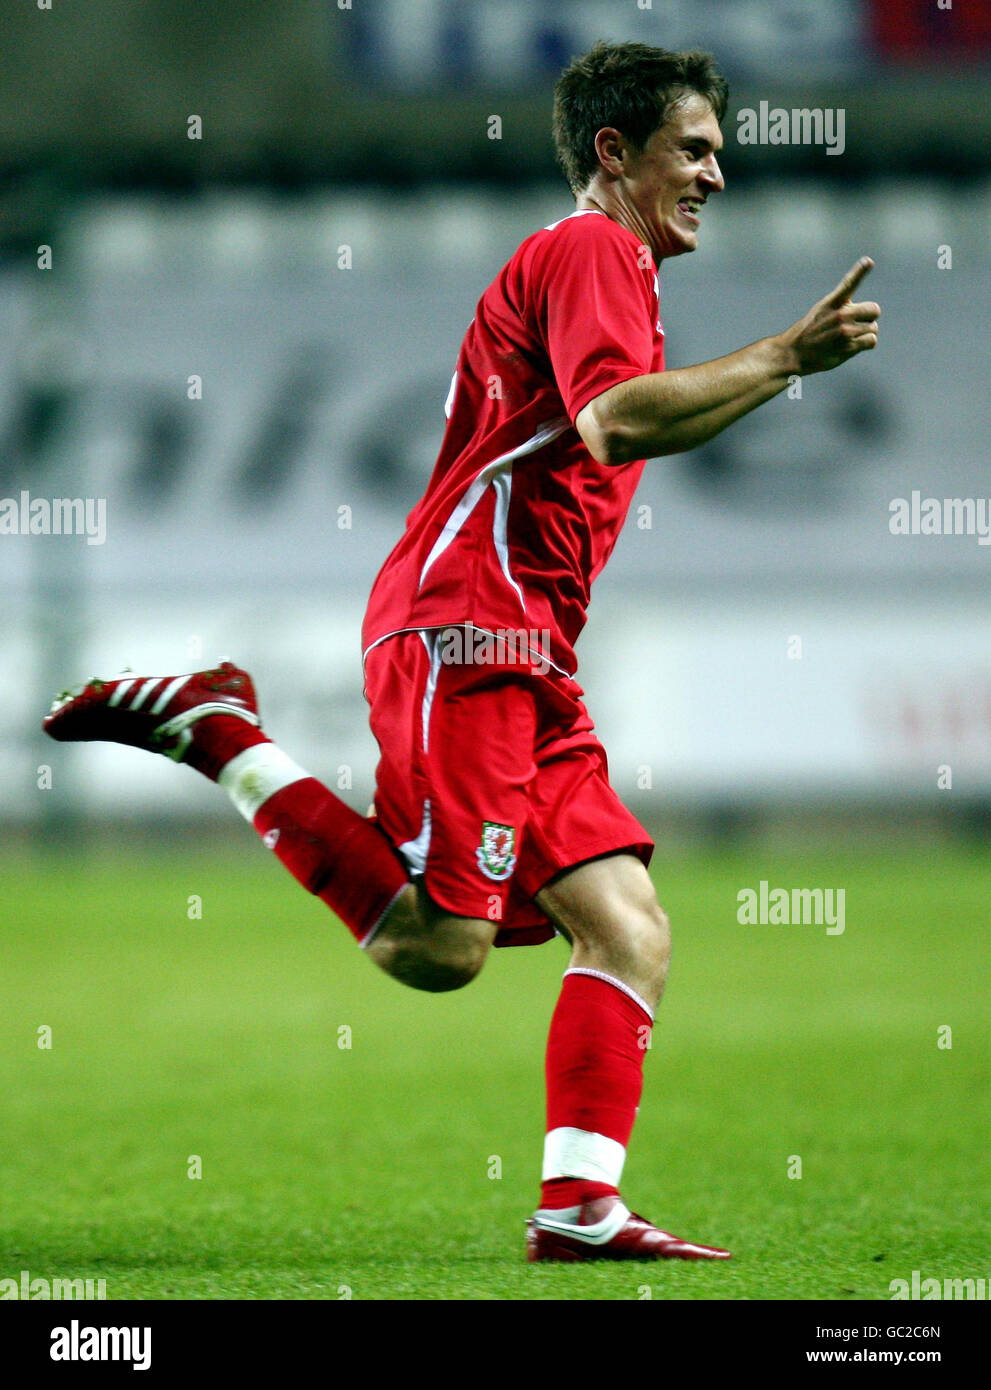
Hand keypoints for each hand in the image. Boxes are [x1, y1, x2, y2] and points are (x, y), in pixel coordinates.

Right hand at [781, 258, 879, 375]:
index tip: (868, 261)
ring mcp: (845, 331)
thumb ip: (842, 306)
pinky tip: (852, 345)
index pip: (849, 283)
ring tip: (848, 338)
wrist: (793, 353)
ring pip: (873, 328)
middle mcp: (840, 315)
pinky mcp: (848, 347)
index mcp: (832, 302)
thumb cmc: (809, 331)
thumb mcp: (821, 310)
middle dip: (869, 317)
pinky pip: (871, 340)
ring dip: (865, 333)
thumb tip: (870, 310)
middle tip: (856, 324)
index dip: (860, 271)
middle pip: (874, 310)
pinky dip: (865, 343)